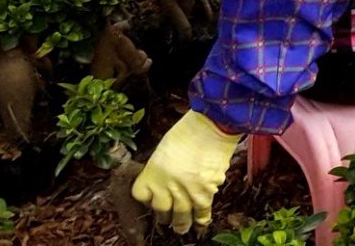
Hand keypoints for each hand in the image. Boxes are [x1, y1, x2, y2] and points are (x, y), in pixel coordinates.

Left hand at [131, 111, 242, 232]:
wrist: (212, 125)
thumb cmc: (188, 131)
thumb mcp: (164, 149)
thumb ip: (161, 169)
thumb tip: (167, 183)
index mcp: (152, 172)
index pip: (141, 195)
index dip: (147, 199)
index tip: (152, 200)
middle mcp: (166, 186)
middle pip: (161, 210)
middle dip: (164, 216)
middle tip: (166, 219)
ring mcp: (187, 191)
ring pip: (181, 215)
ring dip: (181, 224)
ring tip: (181, 229)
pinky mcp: (206, 192)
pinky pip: (201, 211)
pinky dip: (201, 219)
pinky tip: (200, 223)